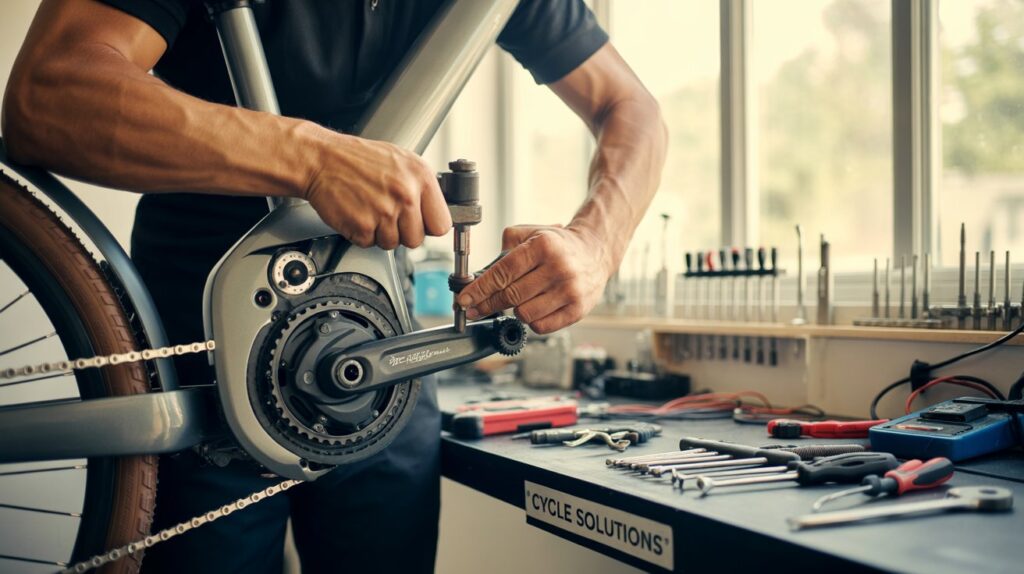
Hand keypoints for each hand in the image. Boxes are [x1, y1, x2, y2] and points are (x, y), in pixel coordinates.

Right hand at [304, 134, 451, 248]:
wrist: (321, 160)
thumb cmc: (357, 159)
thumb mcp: (400, 161)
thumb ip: (420, 187)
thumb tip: (434, 212)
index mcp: (420, 177)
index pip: (441, 224)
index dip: (428, 226)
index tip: (420, 224)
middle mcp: (406, 195)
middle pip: (417, 239)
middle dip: (402, 232)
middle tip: (386, 215)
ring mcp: (385, 212)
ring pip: (393, 244)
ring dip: (380, 233)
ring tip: (369, 210)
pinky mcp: (364, 226)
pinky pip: (370, 244)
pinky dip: (361, 234)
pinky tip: (357, 213)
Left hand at [456, 225, 611, 333]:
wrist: (595, 252)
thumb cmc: (558, 245)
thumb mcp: (531, 233)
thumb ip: (504, 249)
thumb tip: (480, 277)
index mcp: (543, 246)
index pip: (503, 272)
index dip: (479, 289)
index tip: (465, 300)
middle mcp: (558, 268)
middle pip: (511, 296)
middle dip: (487, 305)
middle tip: (474, 309)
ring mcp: (570, 291)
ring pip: (524, 314)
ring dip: (514, 311)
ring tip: (517, 301)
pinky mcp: (578, 310)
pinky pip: (541, 326)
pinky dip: (531, 321)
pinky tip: (534, 309)